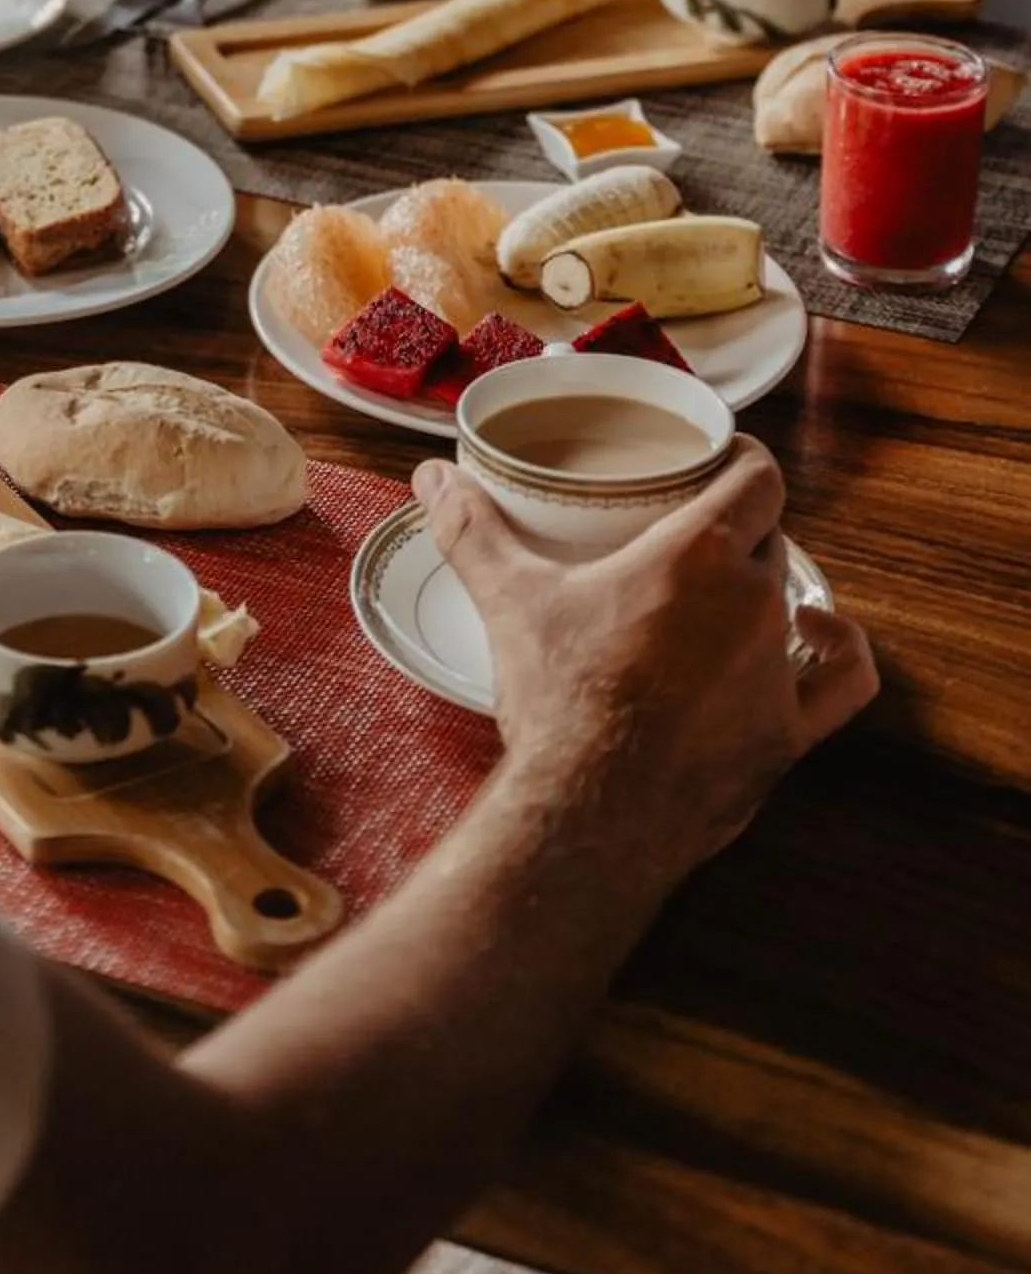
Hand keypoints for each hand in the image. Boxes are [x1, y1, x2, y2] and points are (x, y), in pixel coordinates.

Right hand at [414, 440, 876, 883]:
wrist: (590, 814)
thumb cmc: (558, 702)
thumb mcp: (509, 600)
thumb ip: (472, 530)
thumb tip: (430, 478)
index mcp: (698, 553)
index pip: (757, 476)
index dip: (744, 459)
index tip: (719, 458)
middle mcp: (754, 599)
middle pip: (769, 535)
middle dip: (737, 527)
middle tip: (691, 530)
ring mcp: (777, 669)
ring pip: (797, 597)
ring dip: (771, 585)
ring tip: (739, 584)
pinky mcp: (788, 732)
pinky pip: (842, 682)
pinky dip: (836, 653)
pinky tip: (817, 637)